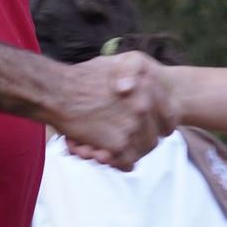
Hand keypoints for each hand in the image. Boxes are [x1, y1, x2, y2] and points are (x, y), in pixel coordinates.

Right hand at [58, 52, 169, 169]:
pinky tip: (104, 155)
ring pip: (142, 150)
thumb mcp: (117, 63)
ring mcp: (133, 126)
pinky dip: (118, 163)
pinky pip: (127, 162)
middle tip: (126, 141)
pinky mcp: (118, 143)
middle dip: (142, 141)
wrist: (56, 91)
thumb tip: (142, 89)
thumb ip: (135, 76)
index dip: (162, 126)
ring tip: (110, 149)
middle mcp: (145, 107)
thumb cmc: (83, 77)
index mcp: (149, 86)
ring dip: (129, 153)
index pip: (169, 117)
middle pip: (155, 136)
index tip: (155, 131)